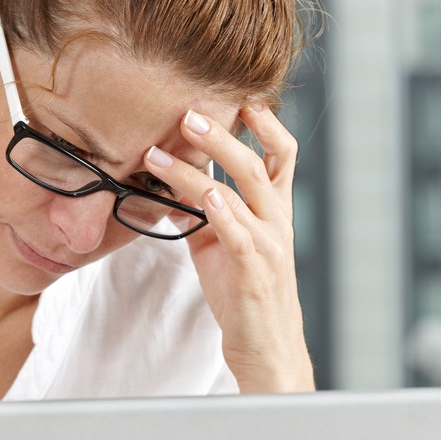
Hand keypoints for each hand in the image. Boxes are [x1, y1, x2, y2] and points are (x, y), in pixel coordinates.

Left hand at [144, 105, 313, 392]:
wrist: (265, 346)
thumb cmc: (242, 288)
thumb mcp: (220, 239)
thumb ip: (201, 206)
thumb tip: (169, 174)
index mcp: (275, 208)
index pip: (281, 153)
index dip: (265, 121)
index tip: (240, 93)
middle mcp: (278, 219)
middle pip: (256, 163)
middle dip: (223, 134)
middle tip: (187, 112)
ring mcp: (269, 244)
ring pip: (240, 192)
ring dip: (198, 170)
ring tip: (158, 153)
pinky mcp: (254, 271)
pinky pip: (239, 235)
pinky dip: (221, 213)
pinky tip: (202, 197)